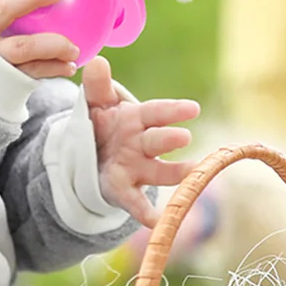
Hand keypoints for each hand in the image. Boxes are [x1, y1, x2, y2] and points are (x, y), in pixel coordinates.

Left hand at [83, 56, 200, 227]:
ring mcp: (137, 168)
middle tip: (183, 136)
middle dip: (169, 138)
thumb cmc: (103, 123)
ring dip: (175, 173)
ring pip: (158, 172)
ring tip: (192, 173)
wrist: (92, 153)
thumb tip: (95, 62)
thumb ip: (96, 86)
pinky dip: (146, 213)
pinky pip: (136, 202)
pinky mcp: (125, 190)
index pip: (156, 112)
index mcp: (136, 119)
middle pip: (157, 141)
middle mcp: (142, 145)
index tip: (192, 109)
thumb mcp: (95, 103)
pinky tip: (155, 222)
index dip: (173, 111)